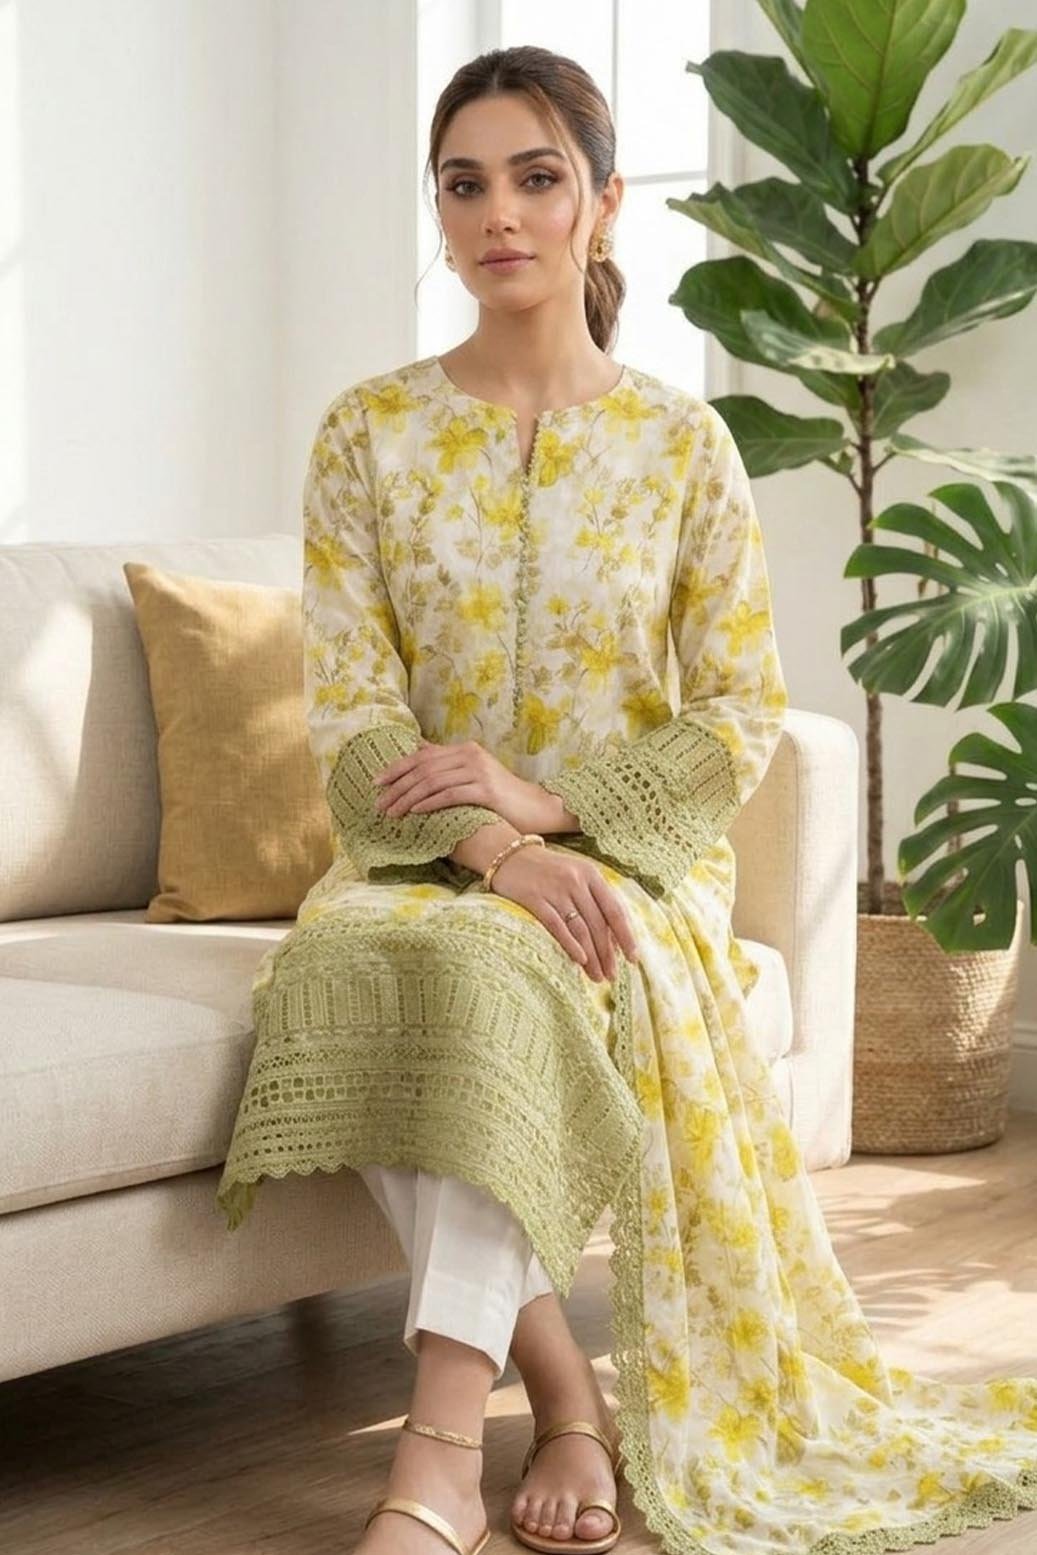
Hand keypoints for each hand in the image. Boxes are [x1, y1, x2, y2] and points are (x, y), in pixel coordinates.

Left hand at [372, 738, 549, 832]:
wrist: (537, 809)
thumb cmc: (503, 798)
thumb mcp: (473, 775)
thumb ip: (447, 763)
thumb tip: (419, 747)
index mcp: (464, 750)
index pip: (422, 756)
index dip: (396, 768)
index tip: (376, 783)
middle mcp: (470, 755)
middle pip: (423, 768)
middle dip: (397, 786)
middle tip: (379, 804)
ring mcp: (479, 771)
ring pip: (433, 782)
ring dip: (408, 798)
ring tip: (392, 812)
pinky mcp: (487, 790)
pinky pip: (450, 794)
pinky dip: (430, 802)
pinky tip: (415, 811)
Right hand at [490, 844, 638, 983]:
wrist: (509, 855)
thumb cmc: (547, 870)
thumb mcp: (575, 874)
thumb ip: (594, 898)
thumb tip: (613, 937)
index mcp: (591, 874)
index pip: (614, 910)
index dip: (625, 935)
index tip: (633, 958)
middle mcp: (575, 881)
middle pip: (598, 923)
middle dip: (607, 953)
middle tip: (613, 976)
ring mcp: (555, 890)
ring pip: (580, 928)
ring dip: (591, 956)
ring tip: (597, 976)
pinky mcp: (534, 899)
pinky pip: (556, 926)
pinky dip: (570, 944)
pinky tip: (579, 960)